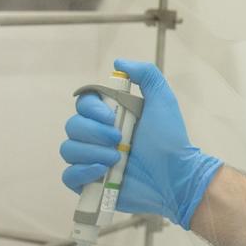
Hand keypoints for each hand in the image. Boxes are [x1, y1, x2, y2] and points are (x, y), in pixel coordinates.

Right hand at [59, 59, 222, 230]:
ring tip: (117, 159)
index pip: (83, 103)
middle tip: (119, 140)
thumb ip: (146, 76)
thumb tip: (119, 62)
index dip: (91, 109)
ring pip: (68, 150)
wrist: (176, 176)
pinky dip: (82, 173)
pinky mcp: (91, 184)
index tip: (111, 116)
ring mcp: (92, 160)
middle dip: (94, 133)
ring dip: (91, 153)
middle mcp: (98, 137)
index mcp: (110, 116)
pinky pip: (68, 176)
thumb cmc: (171, 140)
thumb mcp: (163, 101)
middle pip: (72, 126)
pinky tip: (102, 172)